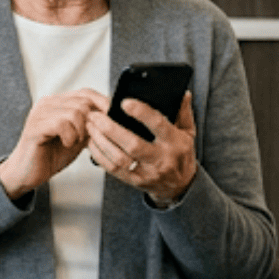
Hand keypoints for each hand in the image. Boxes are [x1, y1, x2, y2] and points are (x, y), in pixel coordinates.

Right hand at [0, 88, 105, 200]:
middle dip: (92, 123)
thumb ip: (90, 124)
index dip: (103, 104)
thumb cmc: (52, 155)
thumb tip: (114, 117)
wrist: (28, 173)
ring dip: (80, 131)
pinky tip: (66, 144)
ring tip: (74, 142)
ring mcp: (39, 113)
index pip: (86, 92)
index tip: (113, 121)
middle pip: (83, 102)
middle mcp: (47, 103)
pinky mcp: (35, 127)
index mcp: (57, 103)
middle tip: (87, 138)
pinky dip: (70, 137)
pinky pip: (62, 124)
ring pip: (75, 112)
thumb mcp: (77, 136)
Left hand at [88, 91, 197, 205]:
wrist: (180, 184)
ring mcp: (147, 172)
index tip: (124, 102)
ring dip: (101, 141)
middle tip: (95, 115)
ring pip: (119, 158)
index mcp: (176, 143)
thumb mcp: (187, 132)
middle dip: (110, 129)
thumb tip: (182, 93)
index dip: (141, 113)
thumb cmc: (181, 153)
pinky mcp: (135, 181)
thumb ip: (182, 112)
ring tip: (90, 126)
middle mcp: (162, 159)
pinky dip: (99, 154)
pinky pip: (112, 168)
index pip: (158, 125)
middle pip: (133, 144)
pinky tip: (92, 142)